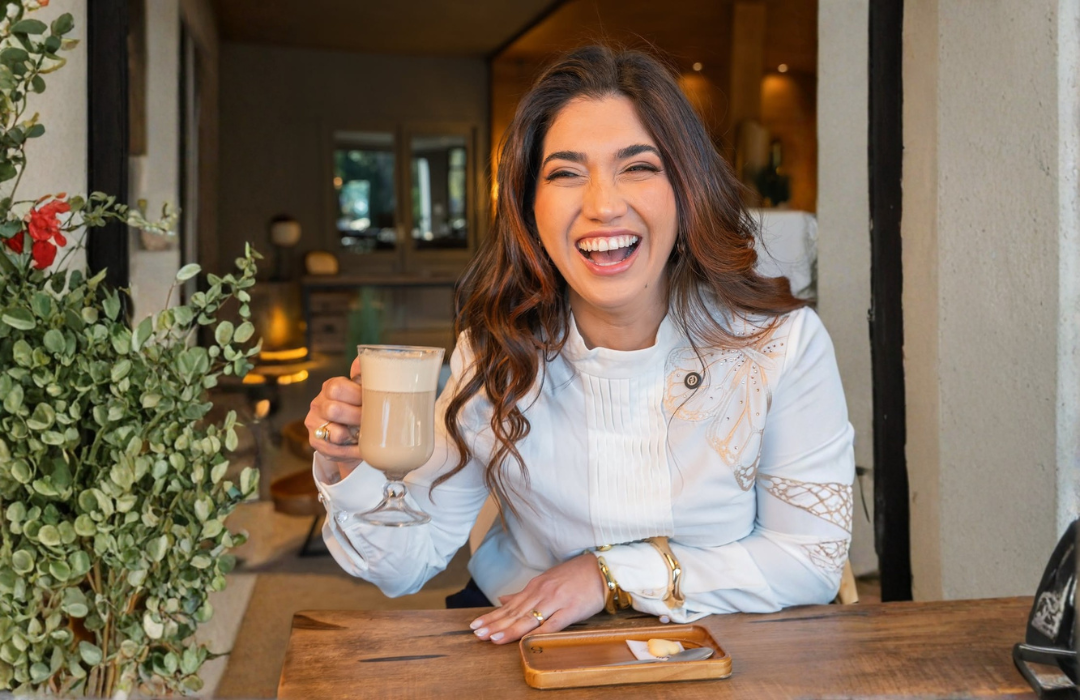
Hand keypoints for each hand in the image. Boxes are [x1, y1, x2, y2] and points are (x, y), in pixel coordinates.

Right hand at [306, 357, 362, 478]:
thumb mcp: (363, 390)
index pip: (337, 387)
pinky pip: (335, 450)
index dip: (357, 395)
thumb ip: (365, 375)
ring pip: (335, 433)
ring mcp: (314, 424)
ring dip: (355, 436)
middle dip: (356, 416)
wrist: (353, 436)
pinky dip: (352, 451)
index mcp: (330, 387)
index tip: (372, 400)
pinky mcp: (316, 442)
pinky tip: (362, 448)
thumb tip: (364, 359)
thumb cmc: (360, 409)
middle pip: (333, 410)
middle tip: (371, 420)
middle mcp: (318, 404)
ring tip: (367, 435)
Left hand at [469, 553, 606, 644]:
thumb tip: (502, 599)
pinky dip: (538, 631)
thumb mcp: (546, 581)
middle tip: (477, 634)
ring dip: (510, 629)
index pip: (509, 606)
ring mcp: (556, 601)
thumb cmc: (574, 576)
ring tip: (493, 638)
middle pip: (514, 613)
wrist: (602, 570)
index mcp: (535, 587)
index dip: (492, 617)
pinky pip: (552, 623)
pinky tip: (526, 640)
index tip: (475, 626)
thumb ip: (523, 593)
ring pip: (528, 618)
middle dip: (495, 625)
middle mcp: (542, 593)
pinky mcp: (571, 610)